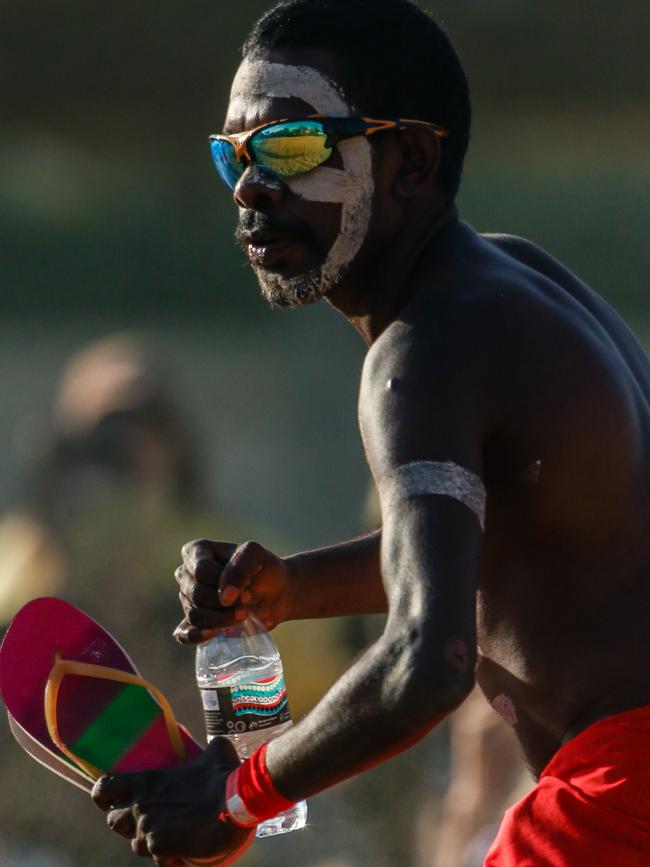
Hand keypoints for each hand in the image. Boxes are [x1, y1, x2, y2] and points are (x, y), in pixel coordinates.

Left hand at [91, 737, 253, 864]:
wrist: (236, 804)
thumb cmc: (225, 776)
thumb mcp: (217, 752)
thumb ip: (209, 749)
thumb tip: (218, 744)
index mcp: (148, 781)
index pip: (105, 787)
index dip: (103, 795)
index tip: (110, 800)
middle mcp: (141, 806)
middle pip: (114, 822)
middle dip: (127, 824)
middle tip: (149, 821)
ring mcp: (148, 830)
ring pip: (136, 844)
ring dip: (151, 842)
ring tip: (173, 837)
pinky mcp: (161, 851)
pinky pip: (159, 861)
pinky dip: (170, 859)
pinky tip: (188, 851)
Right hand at [173, 539, 293, 643]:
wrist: (276, 592)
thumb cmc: (264, 568)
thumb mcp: (257, 556)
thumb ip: (240, 568)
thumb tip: (225, 598)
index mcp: (197, 552)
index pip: (200, 570)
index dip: (223, 581)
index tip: (247, 584)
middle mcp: (187, 575)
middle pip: (196, 594)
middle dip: (224, 602)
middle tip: (248, 600)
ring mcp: (189, 599)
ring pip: (195, 614)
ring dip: (221, 619)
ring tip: (244, 614)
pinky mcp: (195, 622)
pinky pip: (184, 633)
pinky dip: (195, 636)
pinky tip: (211, 635)